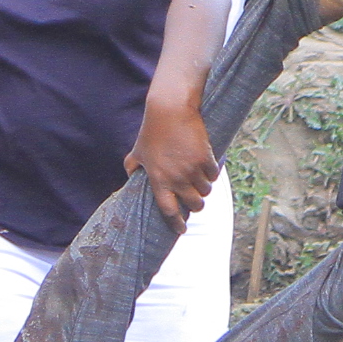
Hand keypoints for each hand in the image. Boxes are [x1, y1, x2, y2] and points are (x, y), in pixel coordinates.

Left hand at [125, 94, 215, 226]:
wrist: (170, 111)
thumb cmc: (152, 131)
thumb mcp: (138, 150)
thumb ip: (132, 166)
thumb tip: (129, 176)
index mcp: (158, 180)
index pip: (168, 211)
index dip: (176, 224)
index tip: (181, 230)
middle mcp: (176, 179)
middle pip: (194, 205)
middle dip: (196, 205)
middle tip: (195, 200)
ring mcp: (192, 170)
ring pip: (206, 191)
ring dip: (204, 188)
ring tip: (200, 180)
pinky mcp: (205, 159)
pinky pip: (213, 175)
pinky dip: (211, 173)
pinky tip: (207, 166)